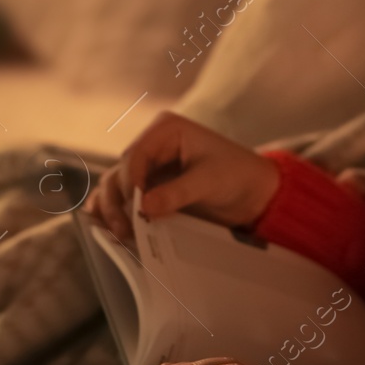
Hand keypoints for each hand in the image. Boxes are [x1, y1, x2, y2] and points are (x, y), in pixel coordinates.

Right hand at [85, 112, 280, 241]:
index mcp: (166, 131)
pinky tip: (111, 229)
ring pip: (114, 187)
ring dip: (111, 210)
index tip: (135, 208)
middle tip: (124, 228)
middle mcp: (151, 146)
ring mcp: (148, 169)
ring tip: (120, 233)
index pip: (135, 156)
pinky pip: (122, 200)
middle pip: (120, 172)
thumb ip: (177, 193)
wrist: (253, 194)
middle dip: (118, 201)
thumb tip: (144, 206)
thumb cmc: (237, 175)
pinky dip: (114, 213)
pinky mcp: (149, 189)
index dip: (130, 182)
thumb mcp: (209, 182)